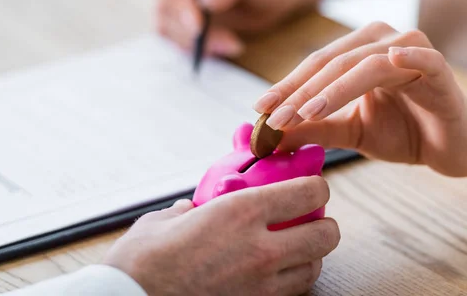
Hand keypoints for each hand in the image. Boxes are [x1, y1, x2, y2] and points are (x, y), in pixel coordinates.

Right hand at [104, 176, 339, 295]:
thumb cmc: (143, 257)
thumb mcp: (167, 219)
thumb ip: (190, 209)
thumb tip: (192, 208)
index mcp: (240, 212)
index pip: (307, 193)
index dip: (316, 185)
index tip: (310, 184)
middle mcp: (259, 248)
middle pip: (325, 234)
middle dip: (324, 223)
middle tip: (308, 217)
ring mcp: (261, 284)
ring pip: (314, 267)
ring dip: (311, 253)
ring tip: (295, 245)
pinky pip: (293, 292)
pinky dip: (294, 278)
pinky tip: (277, 271)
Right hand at [148, 0, 297, 56]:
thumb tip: (207, 0)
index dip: (175, 2)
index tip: (199, 25)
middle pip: (163, 7)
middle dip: (190, 31)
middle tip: (226, 43)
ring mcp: (174, 1)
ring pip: (167, 29)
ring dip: (196, 44)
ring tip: (233, 45)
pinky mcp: (179, 24)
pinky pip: (177, 42)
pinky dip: (199, 50)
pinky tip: (226, 47)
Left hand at [254, 22, 466, 176]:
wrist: (449, 147)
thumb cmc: (401, 132)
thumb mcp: (348, 131)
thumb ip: (314, 128)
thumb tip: (271, 132)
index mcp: (357, 52)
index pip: (314, 66)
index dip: (286, 87)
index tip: (259, 108)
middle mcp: (380, 43)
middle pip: (331, 63)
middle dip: (300, 92)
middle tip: (276, 118)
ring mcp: (410, 50)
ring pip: (362, 65)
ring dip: (331, 90)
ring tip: (305, 113)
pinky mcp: (438, 67)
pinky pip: (420, 58)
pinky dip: (407, 58)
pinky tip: (392, 61)